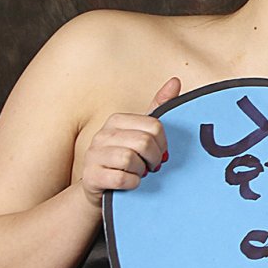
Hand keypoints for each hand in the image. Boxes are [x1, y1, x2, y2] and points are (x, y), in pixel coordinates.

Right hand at [77, 78, 180, 206]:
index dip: (163, 144)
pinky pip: (121, 178)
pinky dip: (132, 183)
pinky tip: (129, 182)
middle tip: (151, 166)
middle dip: (154, 159)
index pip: (155, 126)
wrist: (100, 187)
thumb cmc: (125, 158)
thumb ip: (159, 108)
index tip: (159, 152)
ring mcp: (93, 155)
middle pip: (145, 142)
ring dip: (141, 172)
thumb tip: (175, 81)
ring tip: (138, 173)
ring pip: (132, 160)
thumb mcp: (141, 132)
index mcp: (117, 120)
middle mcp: (102, 134)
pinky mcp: (91, 175)